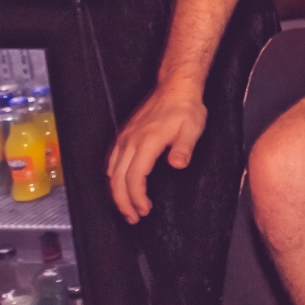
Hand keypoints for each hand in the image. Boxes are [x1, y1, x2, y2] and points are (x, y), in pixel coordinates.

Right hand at [106, 85, 206, 221]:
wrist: (175, 87)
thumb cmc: (185, 108)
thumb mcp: (192, 128)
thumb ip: (184, 148)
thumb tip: (177, 164)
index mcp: (147, 142)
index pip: (134, 177)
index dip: (136, 197)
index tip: (144, 210)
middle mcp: (131, 141)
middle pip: (118, 179)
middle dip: (123, 202)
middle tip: (133, 218)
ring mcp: (125, 137)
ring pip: (112, 171)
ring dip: (117, 192)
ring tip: (126, 207)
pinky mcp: (125, 134)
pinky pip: (112, 159)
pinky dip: (113, 176)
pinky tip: (118, 184)